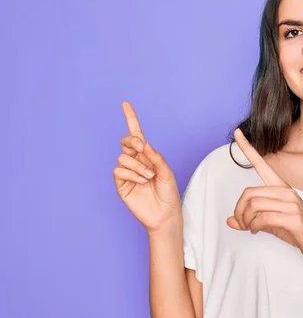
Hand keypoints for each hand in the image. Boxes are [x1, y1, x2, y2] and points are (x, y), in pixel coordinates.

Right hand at [113, 101, 180, 232]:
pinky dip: (131, 174)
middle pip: (126, 141)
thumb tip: (144, 143)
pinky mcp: (121, 183)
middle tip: (142, 148)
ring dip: (137, 165)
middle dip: (133, 141)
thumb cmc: (169, 193)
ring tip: (148, 177)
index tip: (125, 104)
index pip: (137, 134)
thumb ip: (155, 156)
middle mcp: (136, 161)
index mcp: (148, 155)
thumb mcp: (166, 171)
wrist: (165, 214)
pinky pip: (119, 170)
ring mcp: (127, 172)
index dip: (131, 118)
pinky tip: (141, 181)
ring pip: (123, 157)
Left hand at [226, 129, 302, 267]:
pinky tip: (257, 231)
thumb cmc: (296, 232)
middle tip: (242, 224)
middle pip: (248, 193)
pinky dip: (254, 227)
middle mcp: (286, 191)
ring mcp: (291, 204)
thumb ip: (251, 219)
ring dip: (246, 221)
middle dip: (239, 212)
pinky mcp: (294, 218)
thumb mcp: (270, 223)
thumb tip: (230, 221)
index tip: (237, 132)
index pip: (262, 164)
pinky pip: (263, 218)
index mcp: (281, 187)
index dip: (247, 148)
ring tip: (251, 228)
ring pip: (253, 206)